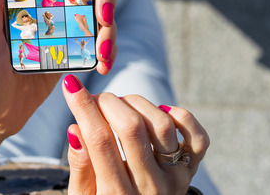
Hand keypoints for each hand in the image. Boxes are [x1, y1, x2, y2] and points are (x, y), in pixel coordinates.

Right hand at [62, 75, 209, 193]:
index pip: (99, 140)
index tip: (71, 85)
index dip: (83, 107)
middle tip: (97, 100)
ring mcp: (175, 178)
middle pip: (130, 128)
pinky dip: (181, 116)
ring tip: (122, 105)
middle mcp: (150, 187)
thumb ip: (81, 166)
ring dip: (138, 104)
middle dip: (108, 102)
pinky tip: (160, 111)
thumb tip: (76, 129)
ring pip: (161, 124)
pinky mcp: (190, 170)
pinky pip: (197, 137)